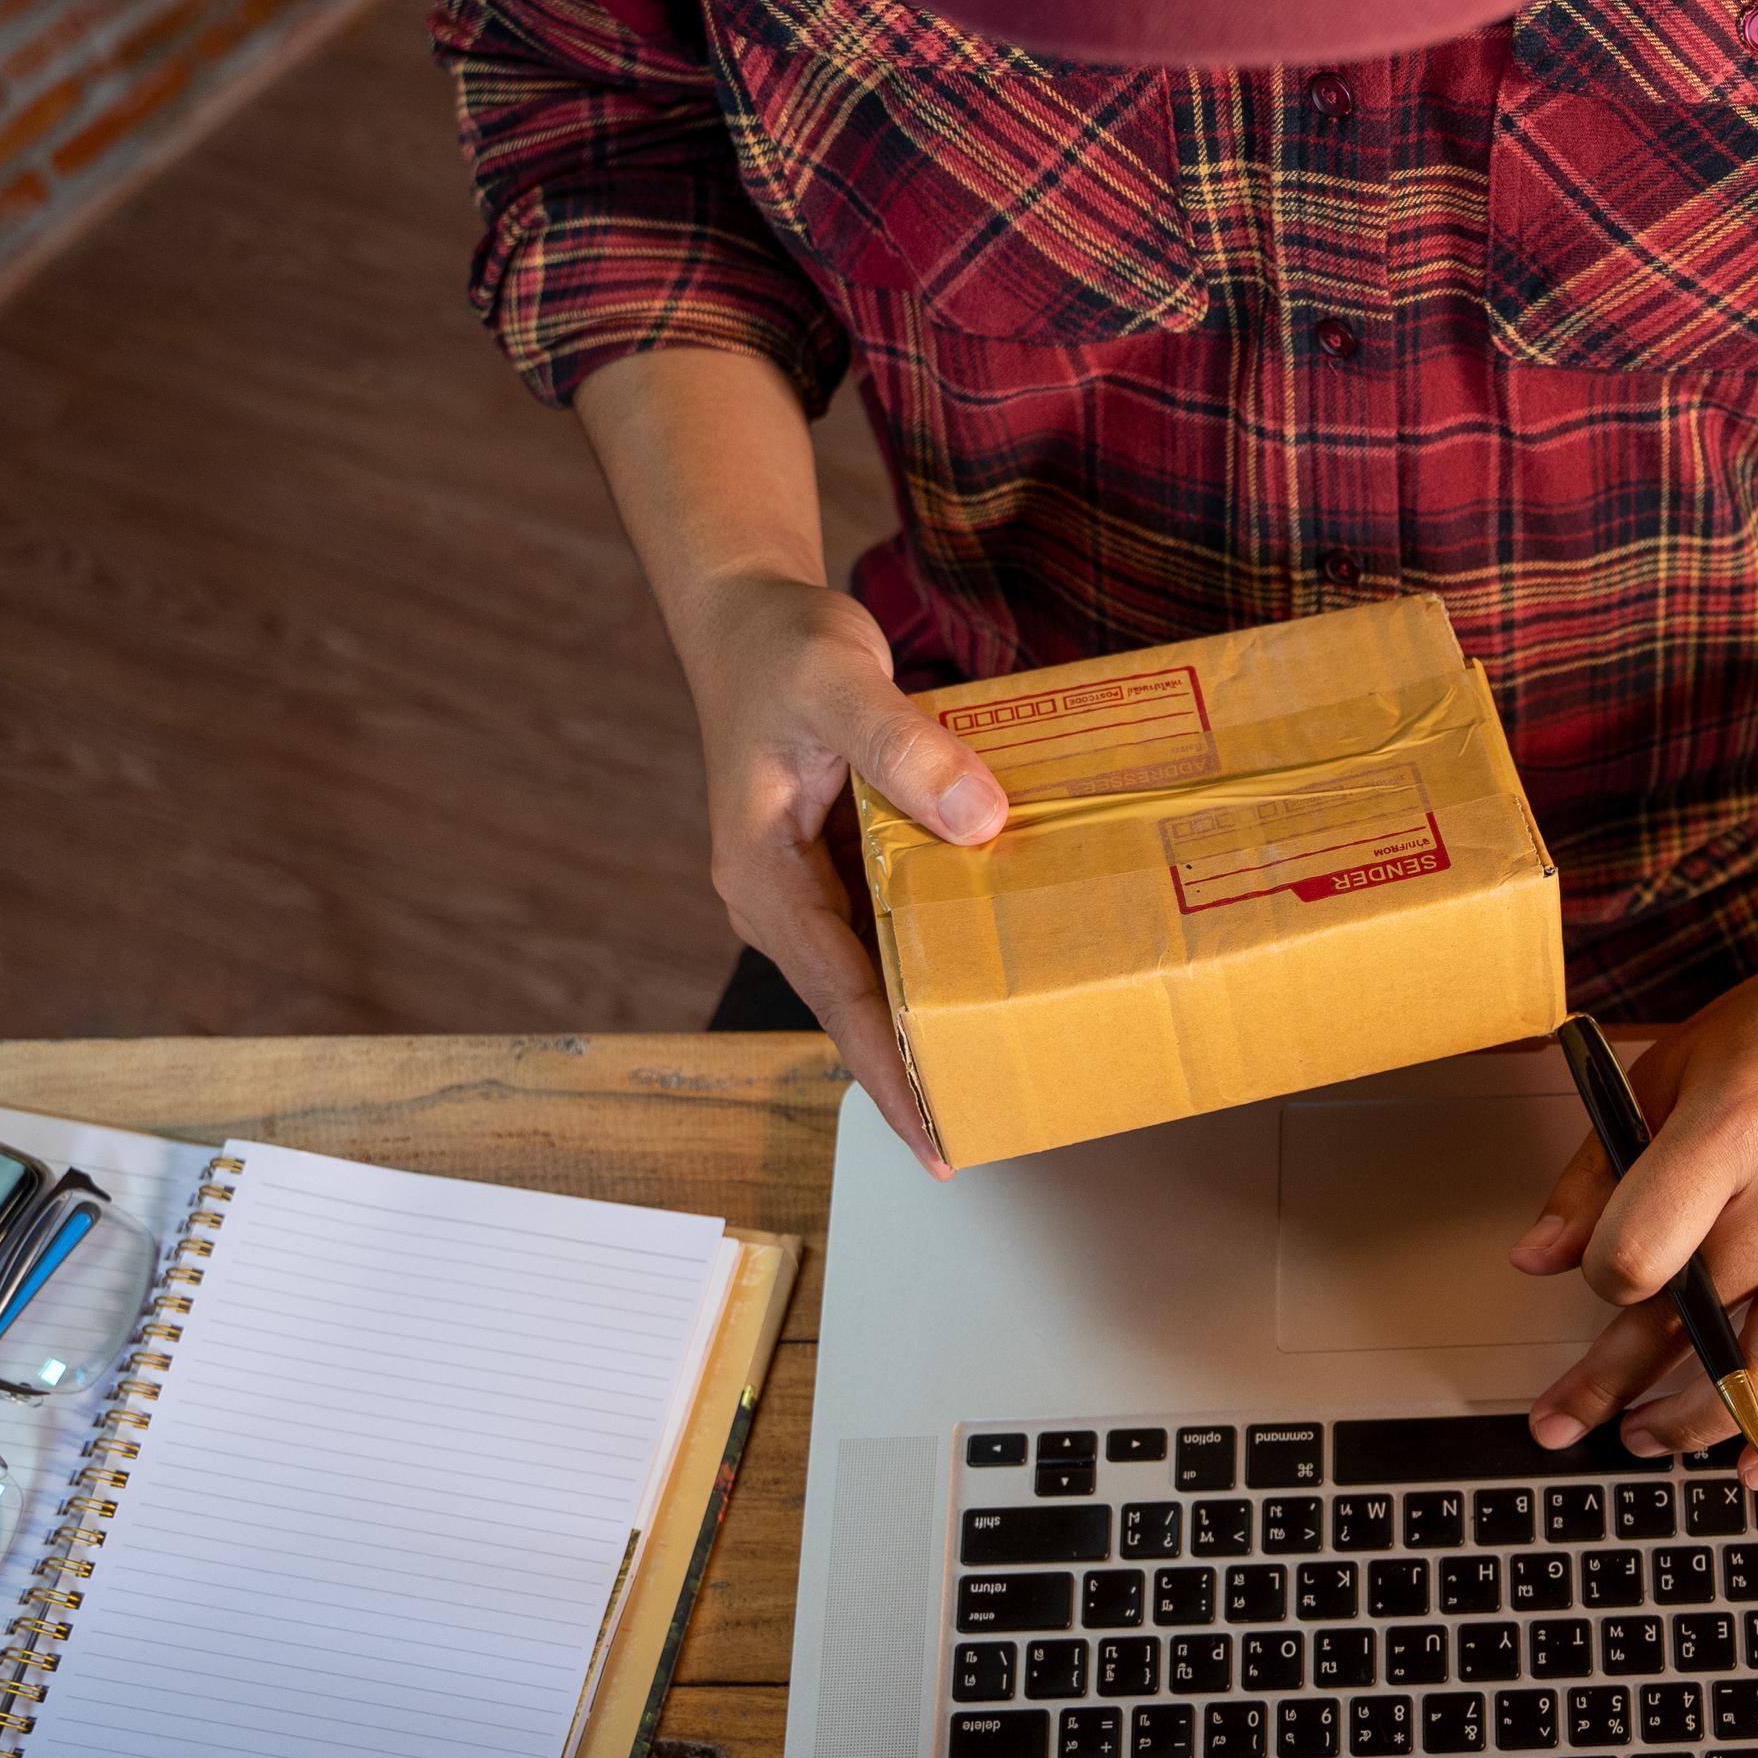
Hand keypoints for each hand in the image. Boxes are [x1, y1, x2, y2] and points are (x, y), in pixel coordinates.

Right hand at [680, 572, 1006, 1174]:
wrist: (750, 619)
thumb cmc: (785, 650)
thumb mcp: (842, 682)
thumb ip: (907, 748)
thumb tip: (980, 821)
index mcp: (765, 880)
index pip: (841, 1002)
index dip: (893, 1075)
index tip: (938, 1139)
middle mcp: (782, 901)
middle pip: (860, 1009)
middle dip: (919, 1072)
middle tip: (994, 1129)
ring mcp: (810, 889)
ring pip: (881, 973)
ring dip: (934, 1017)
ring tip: (1007, 1074)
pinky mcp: (840, 867)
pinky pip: (896, 925)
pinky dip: (943, 949)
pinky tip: (1001, 967)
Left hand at [1513, 934, 1757, 1481]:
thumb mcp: (1674, 1064)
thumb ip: (1600, 1166)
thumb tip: (1537, 1259)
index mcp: (1735, 1124)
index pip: (1641, 1250)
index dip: (1600, 1281)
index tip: (1597, 1279)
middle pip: (1694, 1316)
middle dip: (1614, 1381)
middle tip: (1563, 1421)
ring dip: (1698, 1421)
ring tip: (1648, 1439)